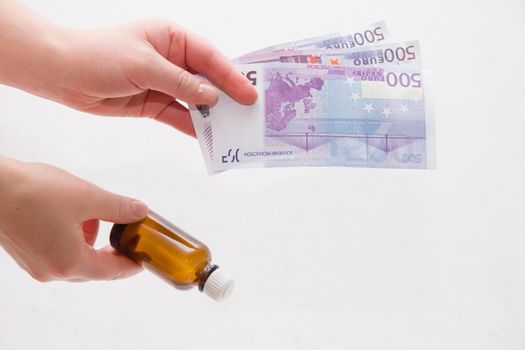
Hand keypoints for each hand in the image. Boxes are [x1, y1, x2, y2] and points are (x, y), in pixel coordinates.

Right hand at [0, 156, 148, 281]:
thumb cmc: (32, 193)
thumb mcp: (87, 197)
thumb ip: (118, 208)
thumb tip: (139, 211)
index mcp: (69, 262)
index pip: (112, 271)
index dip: (132, 264)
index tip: (144, 258)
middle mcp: (51, 271)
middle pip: (94, 268)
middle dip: (112, 250)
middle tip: (126, 235)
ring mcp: (36, 265)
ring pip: (76, 259)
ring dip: (91, 240)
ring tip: (93, 214)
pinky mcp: (26, 254)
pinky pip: (59, 252)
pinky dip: (72, 238)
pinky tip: (72, 215)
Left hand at [58, 20, 256, 135]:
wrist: (62, 74)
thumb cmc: (100, 55)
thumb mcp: (145, 65)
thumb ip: (181, 82)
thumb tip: (212, 97)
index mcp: (172, 38)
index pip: (210, 57)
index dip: (232, 76)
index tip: (250, 94)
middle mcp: (172, 59)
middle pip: (207, 80)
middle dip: (227, 97)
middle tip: (250, 114)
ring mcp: (163, 83)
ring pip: (195, 101)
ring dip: (212, 115)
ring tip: (234, 129)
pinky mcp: (153, 103)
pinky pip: (179, 116)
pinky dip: (192, 126)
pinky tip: (208, 137)